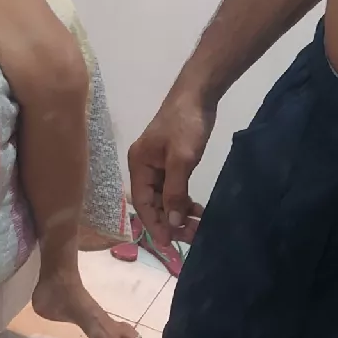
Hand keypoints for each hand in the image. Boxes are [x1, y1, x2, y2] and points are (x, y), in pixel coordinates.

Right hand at [128, 87, 215, 246]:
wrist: (198, 94)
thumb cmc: (186, 123)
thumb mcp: (181, 159)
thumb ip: (175, 192)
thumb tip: (172, 222)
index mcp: (139, 165)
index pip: (143, 203)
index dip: (155, 225)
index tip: (168, 243)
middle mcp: (144, 168)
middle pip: (154, 204)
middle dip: (170, 222)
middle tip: (190, 236)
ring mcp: (158, 166)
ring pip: (166, 200)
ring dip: (179, 214)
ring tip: (197, 226)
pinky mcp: (171, 164)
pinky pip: (174, 190)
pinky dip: (184, 202)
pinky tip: (197, 211)